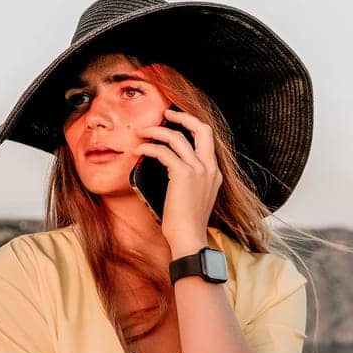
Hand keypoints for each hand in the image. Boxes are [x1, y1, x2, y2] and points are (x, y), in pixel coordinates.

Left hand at [136, 106, 220, 251]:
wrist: (189, 238)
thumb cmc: (186, 224)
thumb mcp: (194, 197)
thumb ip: (189, 180)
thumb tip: (168, 165)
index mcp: (214, 173)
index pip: (207, 139)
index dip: (192, 126)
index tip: (175, 122)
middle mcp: (209, 168)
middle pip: (202, 128)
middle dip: (183, 117)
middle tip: (165, 114)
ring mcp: (198, 170)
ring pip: (177, 137)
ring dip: (156, 131)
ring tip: (141, 133)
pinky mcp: (184, 174)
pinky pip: (163, 152)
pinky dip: (148, 148)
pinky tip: (138, 150)